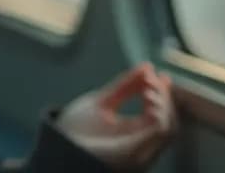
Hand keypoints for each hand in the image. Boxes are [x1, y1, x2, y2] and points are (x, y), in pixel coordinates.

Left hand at [54, 61, 176, 171]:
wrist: (54, 148)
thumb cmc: (75, 130)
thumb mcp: (102, 102)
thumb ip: (124, 87)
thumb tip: (147, 67)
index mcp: (135, 136)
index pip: (161, 116)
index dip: (163, 93)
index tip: (156, 73)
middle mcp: (142, 148)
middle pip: (170, 120)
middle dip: (164, 95)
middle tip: (151, 77)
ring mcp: (141, 154)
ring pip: (170, 127)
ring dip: (164, 103)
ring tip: (147, 88)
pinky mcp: (134, 155)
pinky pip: (161, 134)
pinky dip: (160, 113)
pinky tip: (147, 98)